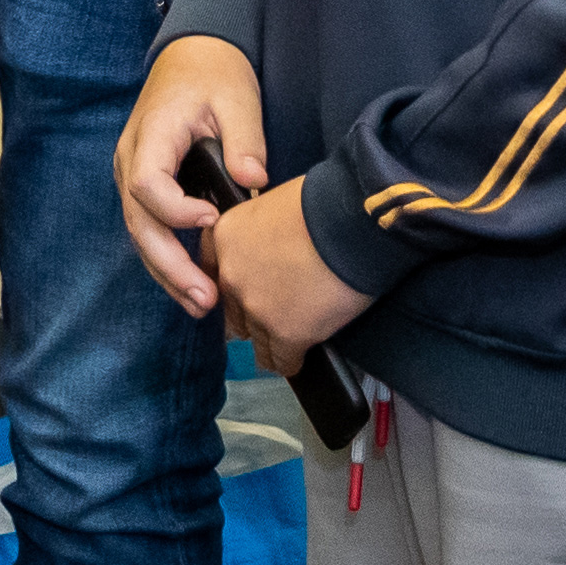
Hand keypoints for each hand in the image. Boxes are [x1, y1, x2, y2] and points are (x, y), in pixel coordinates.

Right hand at [118, 39, 272, 312]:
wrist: (192, 55)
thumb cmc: (214, 73)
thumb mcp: (237, 97)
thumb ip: (244, 139)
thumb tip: (252, 181)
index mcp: (151, 134)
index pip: (147, 184)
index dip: (175, 210)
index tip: (213, 219)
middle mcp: (131, 159)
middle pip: (138, 223)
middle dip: (170, 265)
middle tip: (205, 298)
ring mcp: (132, 174)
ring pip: (140, 234)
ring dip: (167, 273)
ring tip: (201, 304)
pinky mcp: (145, 186)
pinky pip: (150, 228)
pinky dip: (168, 259)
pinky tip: (193, 284)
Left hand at [210, 168, 366, 356]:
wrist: (353, 221)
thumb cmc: (324, 203)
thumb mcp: (274, 203)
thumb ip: (260, 234)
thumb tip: (273, 250)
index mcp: (224, 238)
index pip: (213, 276)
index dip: (235, 286)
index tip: (249, 292)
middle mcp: (231, 276)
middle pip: (233, 313)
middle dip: (251, 316)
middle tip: (274, 315)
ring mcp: (256, 307)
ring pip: (256, 342)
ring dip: (271, 341)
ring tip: (286, 344)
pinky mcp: (285, 333)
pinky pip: (282, 361)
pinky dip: (292, 361)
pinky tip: (300, 357)